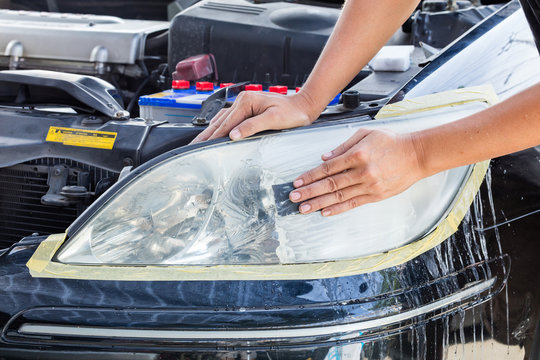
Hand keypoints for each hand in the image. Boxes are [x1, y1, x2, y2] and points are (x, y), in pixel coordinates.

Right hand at [191, 91, 319, 142]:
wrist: (304, 106)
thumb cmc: (293, 113)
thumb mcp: (274, 120)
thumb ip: (253, 126)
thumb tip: (233, 134)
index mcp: (247, 101)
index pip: (226, 123)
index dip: (213, 136)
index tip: (201, 146)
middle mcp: (243, 100)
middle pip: (219, 121)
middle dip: (206, 134)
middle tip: (193, 146)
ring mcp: (244, 104)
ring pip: (222, 119)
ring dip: (210, 131)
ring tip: (199, 142)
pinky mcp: (248, 109)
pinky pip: (228, 119)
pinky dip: (219, 127)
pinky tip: (214, 132)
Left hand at [289, 128, 425, 215]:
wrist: (417, 154)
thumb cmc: (392, 141)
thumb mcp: (366, 134)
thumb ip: (343, 146)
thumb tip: (324, 158)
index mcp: (358, 155)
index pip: (328, 168)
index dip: (310, 175)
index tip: (297, 181)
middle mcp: (362, 172)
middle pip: (330, 184)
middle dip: (309, 192)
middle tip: (294, 197)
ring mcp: (369, 185)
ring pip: (339, 196)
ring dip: (319, 203)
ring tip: (304, 208)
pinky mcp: (376, 195)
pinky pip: (353, 204)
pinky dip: (338, 209)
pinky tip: (325, 212)